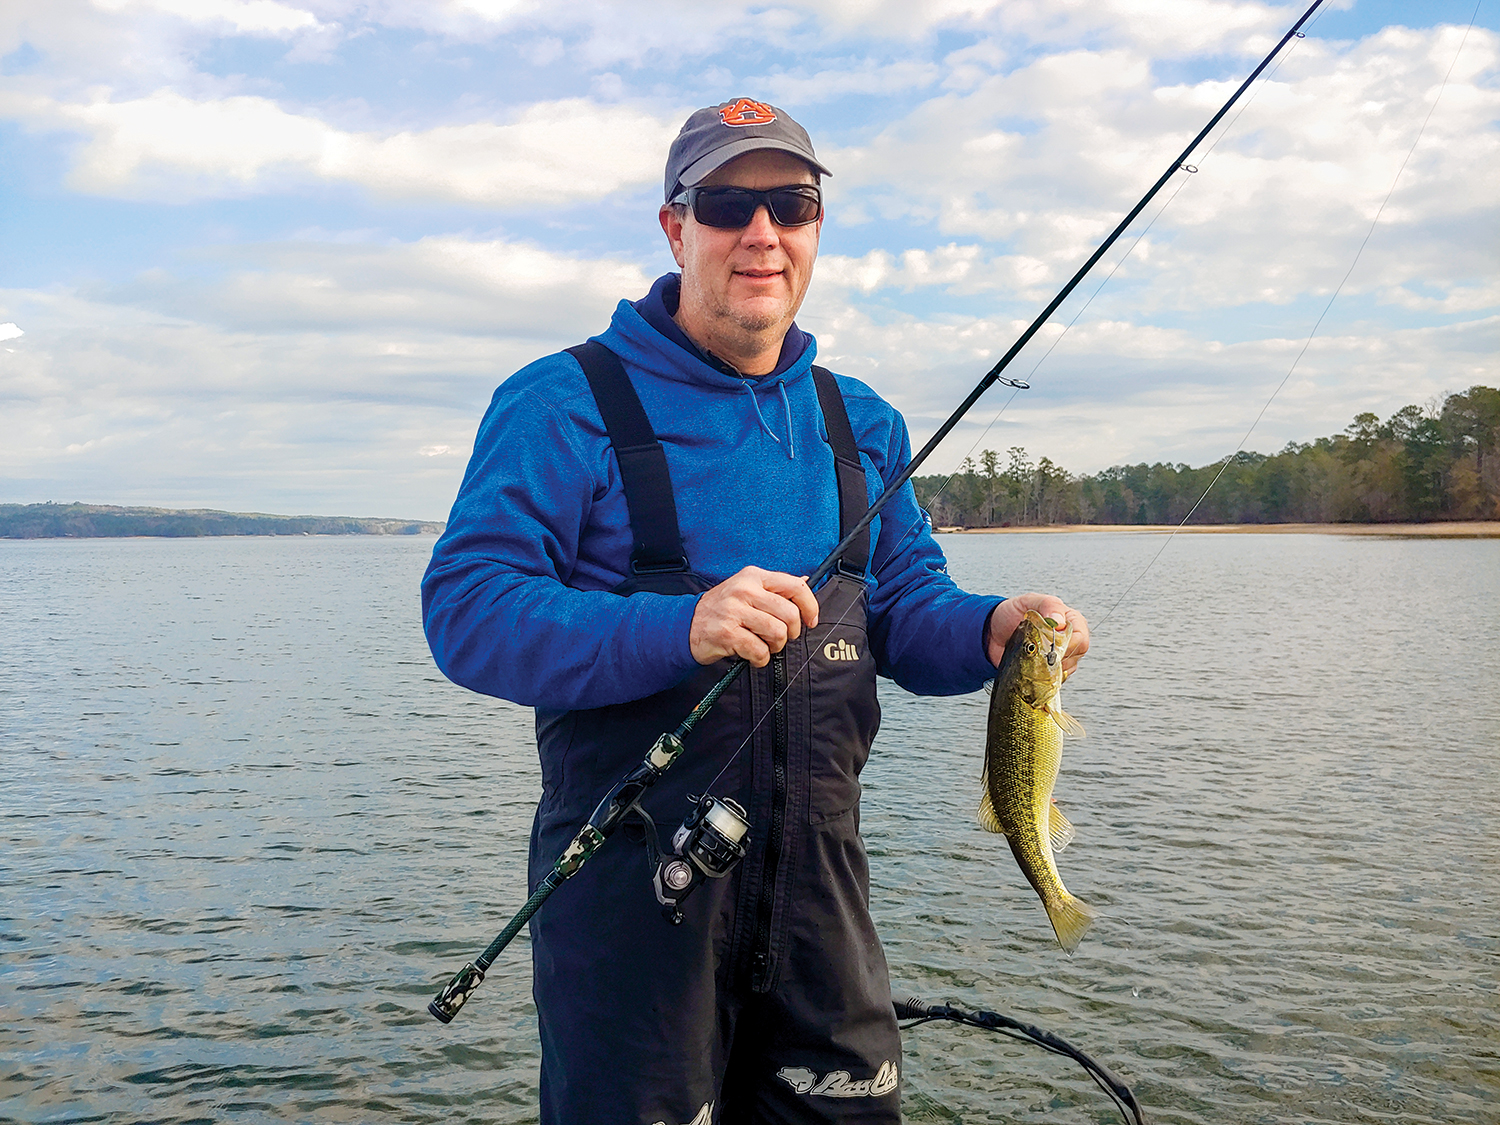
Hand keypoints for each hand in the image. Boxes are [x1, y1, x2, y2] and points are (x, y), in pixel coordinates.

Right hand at [690, 567, 819, 666]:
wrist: (686, 624)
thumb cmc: (722, 608)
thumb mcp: (746, 588)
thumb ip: (774, 587)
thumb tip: (804, 580)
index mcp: (753, 576)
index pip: (795, 586)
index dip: (810, 606)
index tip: (810, 620)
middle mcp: (744, 590)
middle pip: (789, 614)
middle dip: (791, 632)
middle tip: (781, 637)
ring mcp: (734, 611)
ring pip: (777, 633)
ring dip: (775, 646)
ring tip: (764, 646)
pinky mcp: (726, 633)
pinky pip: (759, 651)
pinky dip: (761, 659)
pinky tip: (753, 655)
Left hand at [986, 593, 1089, 679]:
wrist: (994, 632)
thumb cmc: (1012, 612)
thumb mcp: (1028, 601)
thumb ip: (1047, 605)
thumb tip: (1060, 623)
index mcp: (1070, 619)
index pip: (1080, 637)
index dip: (1068, 644)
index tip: (1048, 644)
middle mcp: (1071, 637)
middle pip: (1077, 654)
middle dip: (1057, 655)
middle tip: (1037, 651)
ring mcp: (1062, 654)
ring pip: (1068, 667)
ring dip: (1049, 666)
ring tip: (1031, 655)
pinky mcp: (1051, 668)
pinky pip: (1057, 677)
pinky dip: (1045, 675)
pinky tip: (1032, 666)